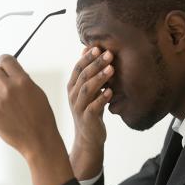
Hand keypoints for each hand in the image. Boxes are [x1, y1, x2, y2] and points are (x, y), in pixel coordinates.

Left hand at [0, 55, 72, 184]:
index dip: (3, 62)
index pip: (5, 60)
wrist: (39, 141)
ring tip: (4, 103)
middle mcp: (9, 89)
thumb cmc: (41, 118)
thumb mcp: (37, 93)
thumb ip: (23, 81)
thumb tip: (10, 73)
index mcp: (22, 81)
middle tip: (2, 84)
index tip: (3, 65)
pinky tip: (1, 114)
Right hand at [67, 47, 113, 179]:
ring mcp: (79, 107)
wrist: (89, 137)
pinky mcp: (87, 118)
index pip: (78, 68)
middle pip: (83, 76)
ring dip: (99, 78)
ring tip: (111, 69)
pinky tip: (111, 92)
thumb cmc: (91, 109)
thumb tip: (89, 49)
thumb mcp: (89, 90)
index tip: (99, 47)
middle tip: (109, 54)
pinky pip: (93, 107)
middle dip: (96, 64)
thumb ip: (89, 72)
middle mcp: (73, 95)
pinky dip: (102, 99)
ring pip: (87, 90)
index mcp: (72, 86)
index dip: (87, 57)